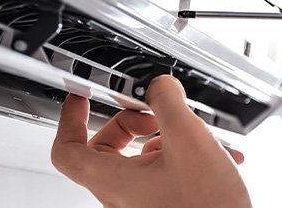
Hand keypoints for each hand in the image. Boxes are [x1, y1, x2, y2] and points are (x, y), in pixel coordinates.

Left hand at [51, 75, 250, 207]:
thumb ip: (168, 102)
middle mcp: (122, 196)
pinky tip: (213, 152)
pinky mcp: (163, 204)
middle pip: (105, 148)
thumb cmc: (208, 207)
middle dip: (130, 122)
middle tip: (153, 113)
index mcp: (114, 181)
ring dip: (164, 137)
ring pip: (138, 159)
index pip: (67, 150)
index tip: (82, 98)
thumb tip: (160, 86)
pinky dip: (181, 155)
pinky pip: (161, 172)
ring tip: (193, 133)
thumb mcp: (189, 139)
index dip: (70, 118)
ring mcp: (142, 203)